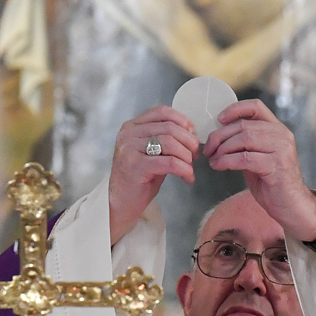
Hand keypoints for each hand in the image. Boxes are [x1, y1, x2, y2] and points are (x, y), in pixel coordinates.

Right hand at [108, 107, 198, 241]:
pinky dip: (184, 170)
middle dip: (189, 141)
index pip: (162, 112)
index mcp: (132, 126)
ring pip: (170, 143)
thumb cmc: (139, 177)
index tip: (192, 135)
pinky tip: (187, 178)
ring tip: (190, 167)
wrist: (121, 203)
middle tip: (195, 155)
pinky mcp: (136, 166)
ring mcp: (129, 149)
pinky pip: (169, 162)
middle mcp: (128, 134)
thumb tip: (191, 132)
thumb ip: (166, 137)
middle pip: (170, 127)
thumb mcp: (150, 151)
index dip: (183, 121)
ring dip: (187, 156)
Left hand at [205, 100, 315, 241]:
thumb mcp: (258, 156)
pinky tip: (218, 166)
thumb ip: (245, 143)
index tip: (218, 120)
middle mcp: (282, 135)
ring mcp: (281, 149)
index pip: (255, 107)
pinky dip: (226, 161)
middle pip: (244, 125)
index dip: (234, 109)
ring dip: (222, 149)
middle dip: (220, 136)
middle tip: (208, 149)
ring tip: (213, 159)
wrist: (291, 206)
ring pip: (244, 139)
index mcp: (277, 129)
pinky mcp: (277, 166)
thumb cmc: (271, 182)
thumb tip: (218, 134)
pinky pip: (245, 158)